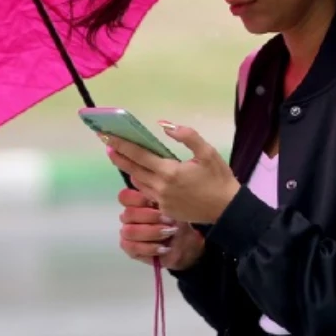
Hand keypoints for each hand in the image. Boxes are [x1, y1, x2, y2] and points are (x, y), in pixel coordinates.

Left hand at [105, 121, 241, 224]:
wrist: (227, 210)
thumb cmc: (218, 178)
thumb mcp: (207, 152)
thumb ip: (186, 136)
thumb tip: (165, 125)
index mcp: (170, 172)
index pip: (140, 155)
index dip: (123, 145)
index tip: (109, 137)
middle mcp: (161, 187)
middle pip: (134, 170)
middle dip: (120, 157)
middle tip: (108, 146)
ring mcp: (161, 201)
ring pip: (139, 182)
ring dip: (130, 170)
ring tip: (122, 158)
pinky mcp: (165, 210)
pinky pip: (148, 193)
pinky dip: (142, 182)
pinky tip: (141, 175)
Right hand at [117, 185, 204, 270]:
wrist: (184, 243)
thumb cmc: (175, 220)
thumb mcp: (171, 206)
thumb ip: (157, 196)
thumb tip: (144, 183)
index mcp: (135, 202)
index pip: (125, 197)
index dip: (138, 199)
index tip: (155, 202)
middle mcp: (128, 217)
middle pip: (129, 214)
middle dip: (151, 217)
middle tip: (169, 220)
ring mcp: (127, 233)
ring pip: (130, 231)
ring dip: (153, 232)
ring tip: (169, 233)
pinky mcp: (130, 249)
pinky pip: (133, 248)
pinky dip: (151, 248)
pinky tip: (164, 247)